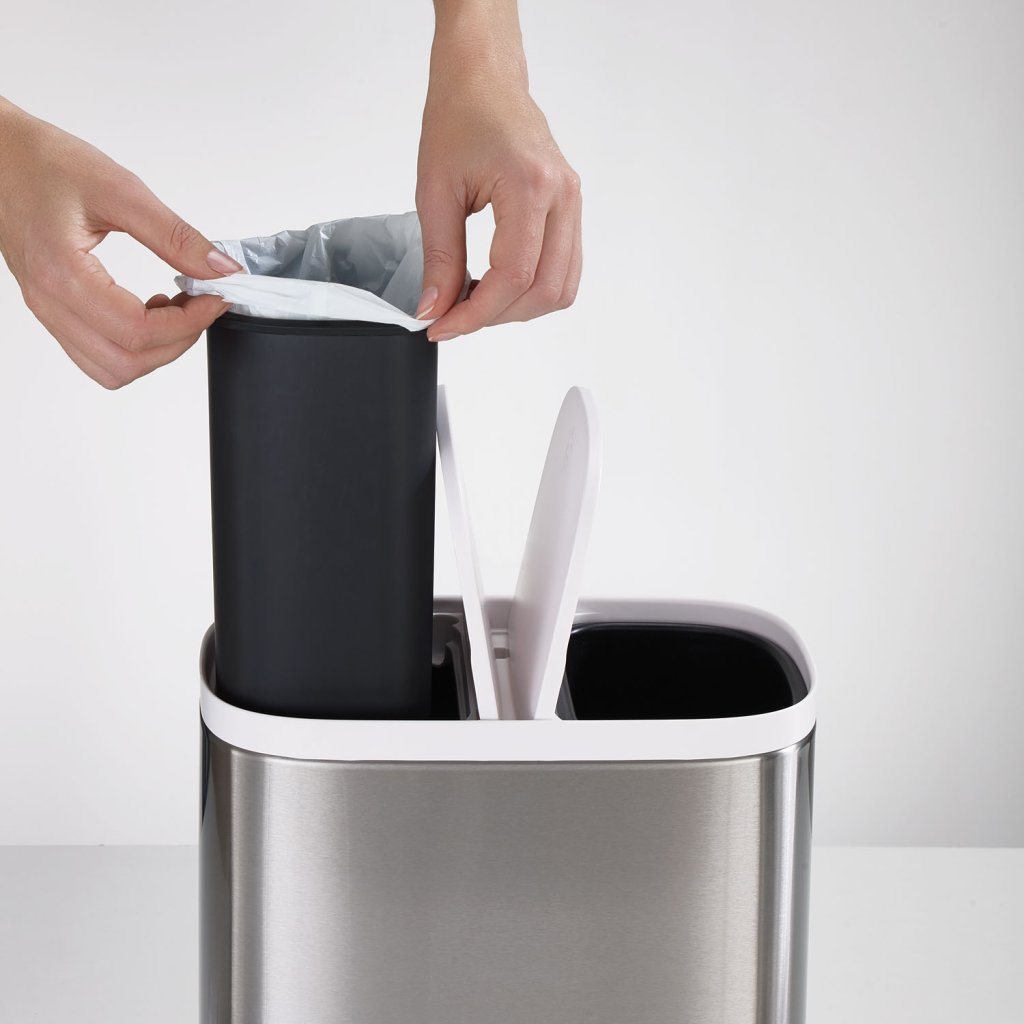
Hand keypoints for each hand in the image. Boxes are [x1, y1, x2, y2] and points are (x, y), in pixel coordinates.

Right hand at [0, 98, 240, 388]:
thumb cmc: (44, 163)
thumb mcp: (121, 189)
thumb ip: (175, 236)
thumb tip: (221, 269)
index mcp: (61, 272)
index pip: (137, 330)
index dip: (188, 323)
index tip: (215, 298)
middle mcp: (48, 301)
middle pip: (126, 362)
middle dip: (177, 342)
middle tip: (200, 305)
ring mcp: (47, 311)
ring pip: (111, 369)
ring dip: (155, 351)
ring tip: (174, 309)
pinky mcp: (52, 310)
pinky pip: (96, 355)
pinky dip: (132, 347)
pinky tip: (148, 309)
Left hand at [415, 4, 581, 341]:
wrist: (485, 79)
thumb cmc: (460, 116)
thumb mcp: (435, 190)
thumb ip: (439, 258)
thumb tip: (436, 309)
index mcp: (530, 185)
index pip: (513, 276)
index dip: (476, 313)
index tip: (443, 327)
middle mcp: (562, 196)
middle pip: (544, 290)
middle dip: (496, 316)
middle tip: (455, 316)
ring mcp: (573, 203)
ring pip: (561, 288)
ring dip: (519, 308)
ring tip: (477, 301)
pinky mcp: (571, 209)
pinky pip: (565, 270)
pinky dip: (533, 290)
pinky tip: (499, 286)